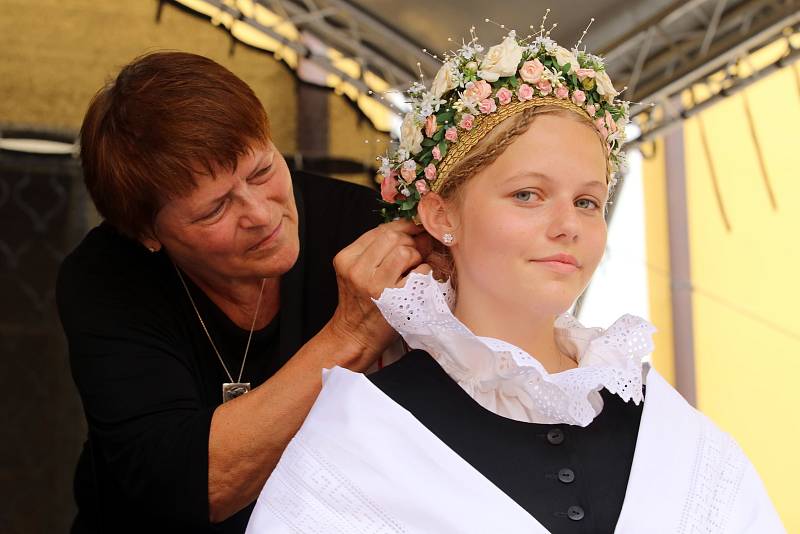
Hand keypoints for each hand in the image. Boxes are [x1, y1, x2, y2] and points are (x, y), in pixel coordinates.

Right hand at [326, 220, 432, 369]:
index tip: (415, 228)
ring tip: (411, 270)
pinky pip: (419, 271)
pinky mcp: (393, 298)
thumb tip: (416, 229)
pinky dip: (424, 272)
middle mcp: (357, 270)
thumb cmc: (363, 302)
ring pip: (405, 251)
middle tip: (415, 253)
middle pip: (393, 237)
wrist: (356, 336)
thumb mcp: (360, 271)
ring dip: (416, 257)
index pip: (379, 230)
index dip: (402, 226)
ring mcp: (374, 284)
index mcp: (346, 259)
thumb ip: (380, 249)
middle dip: (410, 242)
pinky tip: (416, 282)